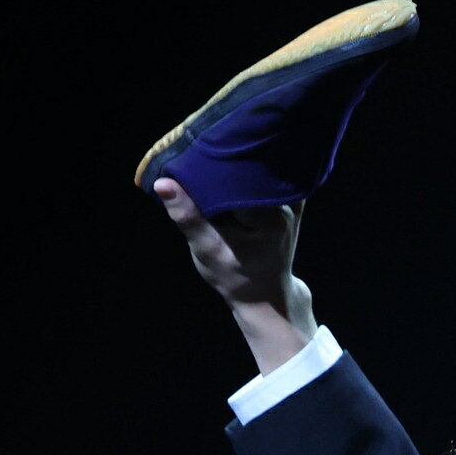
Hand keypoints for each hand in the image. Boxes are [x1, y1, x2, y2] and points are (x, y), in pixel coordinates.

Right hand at [152, 177, 318, 374]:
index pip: (234, 174)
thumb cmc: (233, 277)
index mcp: (267, 216)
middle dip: (220, 161)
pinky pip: (266, 173)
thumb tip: (162, 183)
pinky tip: (229, 169)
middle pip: (247, 166)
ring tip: (210, 163)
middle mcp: (285, 203)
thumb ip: (188, 217)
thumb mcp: (207, 251)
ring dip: (232, 164)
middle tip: (195, 160)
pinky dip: (246, 170)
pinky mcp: (293, 198)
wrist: (265, 294)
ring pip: (255, 166)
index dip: (209, 164)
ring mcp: (293, 199)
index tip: (189, 161)